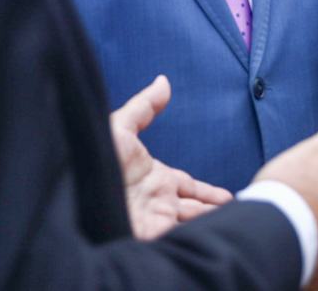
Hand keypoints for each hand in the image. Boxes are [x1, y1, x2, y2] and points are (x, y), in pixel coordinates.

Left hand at [110, 75, 232, 238]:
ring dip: (214, 223)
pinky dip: (203, 235)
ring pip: (194, 224)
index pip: (190, 188)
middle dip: (216, 211)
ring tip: (241, 223)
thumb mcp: (120, 127)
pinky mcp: (153, 236)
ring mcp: (157, 220)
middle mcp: (159, 201)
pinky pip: (184, 237)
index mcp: (155, 179)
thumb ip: (144, 106)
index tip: (227, 197)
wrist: (76, 190)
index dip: (209, 193)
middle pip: (196, 209)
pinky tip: (221, 232)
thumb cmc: (95, 157)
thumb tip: (163, 80)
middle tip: (242, 211)